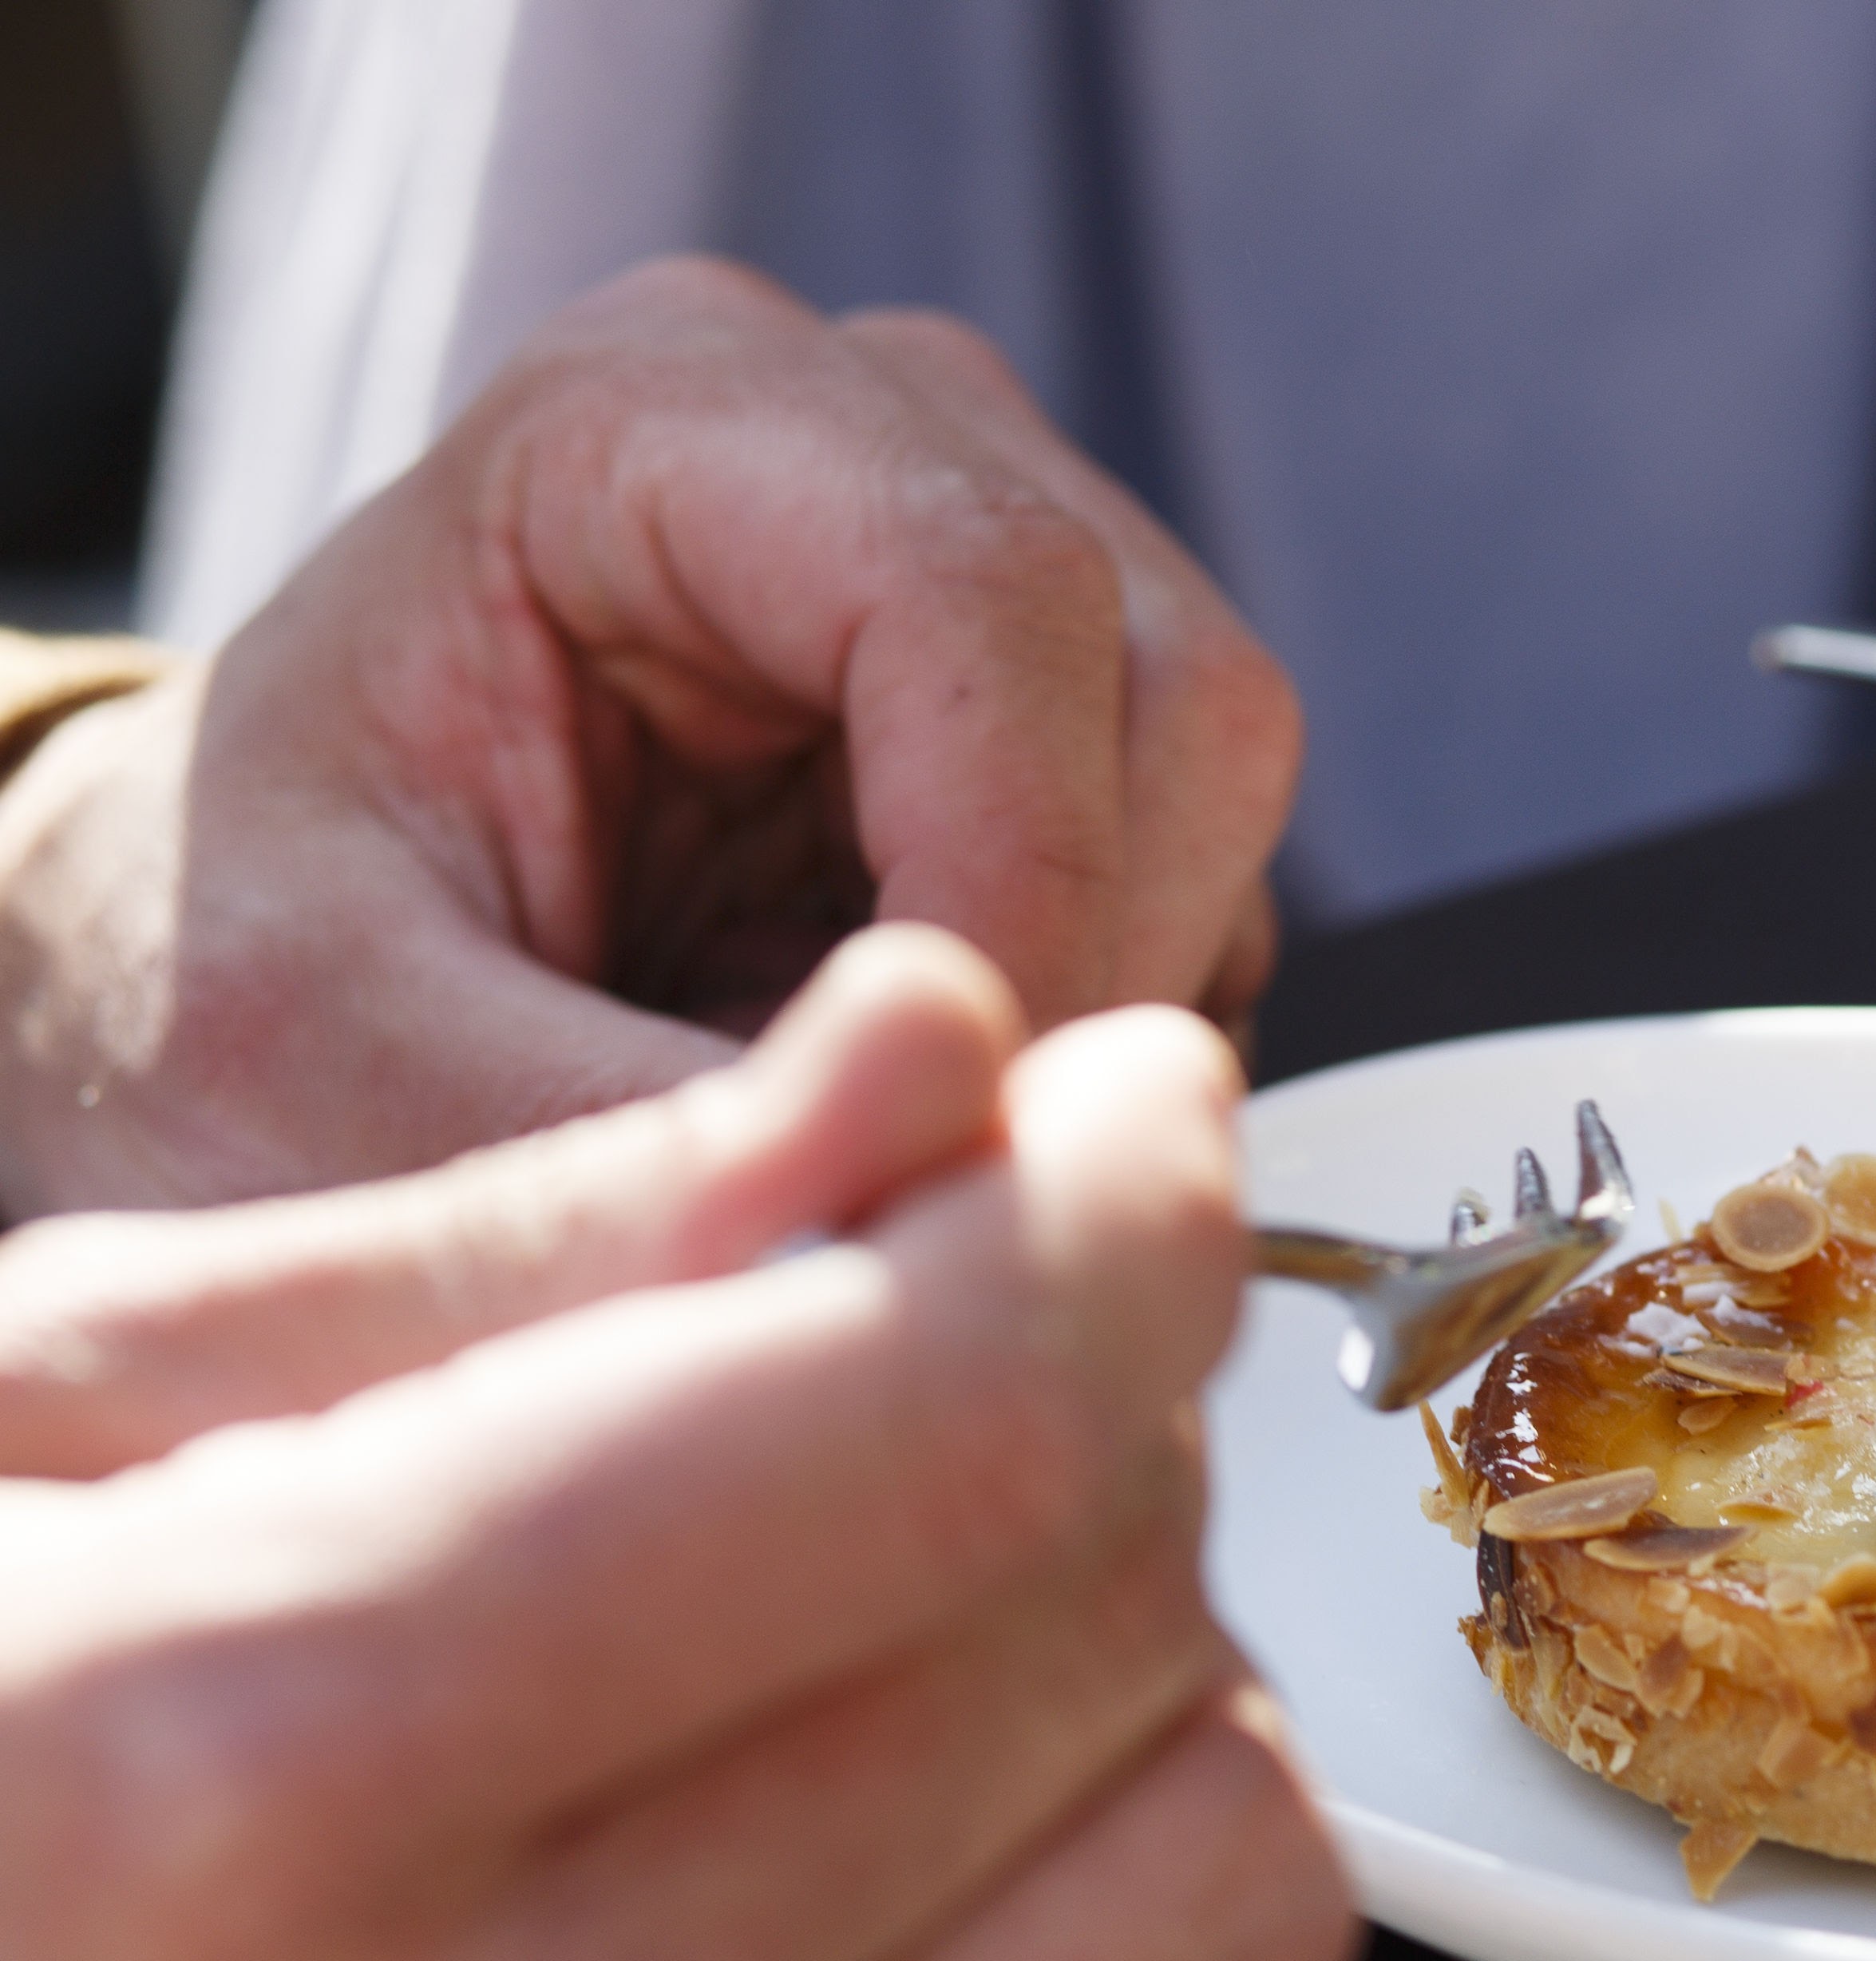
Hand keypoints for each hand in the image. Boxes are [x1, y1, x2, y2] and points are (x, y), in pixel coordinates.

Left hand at [0, 257, 1300, 1212]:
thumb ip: (622, 1131)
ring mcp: (1000, 572)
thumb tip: (926, 1201)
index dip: (1024, 883)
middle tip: (936, 1168)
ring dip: (1105, 1018)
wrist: (225, 985)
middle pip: (1175, 695)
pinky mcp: (1069, 734)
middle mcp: (873, 436)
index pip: (989, 597)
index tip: (950, 1112)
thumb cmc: (248, 968)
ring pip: (1223, 803)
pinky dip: (1100, 1037)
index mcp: (654, 416)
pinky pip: (1202, 894)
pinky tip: (924, 1092)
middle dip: (1093, 972)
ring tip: (882, 1131)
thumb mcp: (342, 1064)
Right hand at [0, 926, 1355, 1960]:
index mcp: (254, 1773)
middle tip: (913, 1334)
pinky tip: (900, 1828)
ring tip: (891, 1602)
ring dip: (1123, 1674)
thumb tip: (940, 1051)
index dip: (1118, 1195)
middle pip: (1118, 1620)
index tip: (1110, 1109)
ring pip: (1217, 1870)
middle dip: (1080, 1403)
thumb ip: (519, 1243)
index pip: (972, 1417)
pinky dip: (1101, 1914)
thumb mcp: (4, 1422)